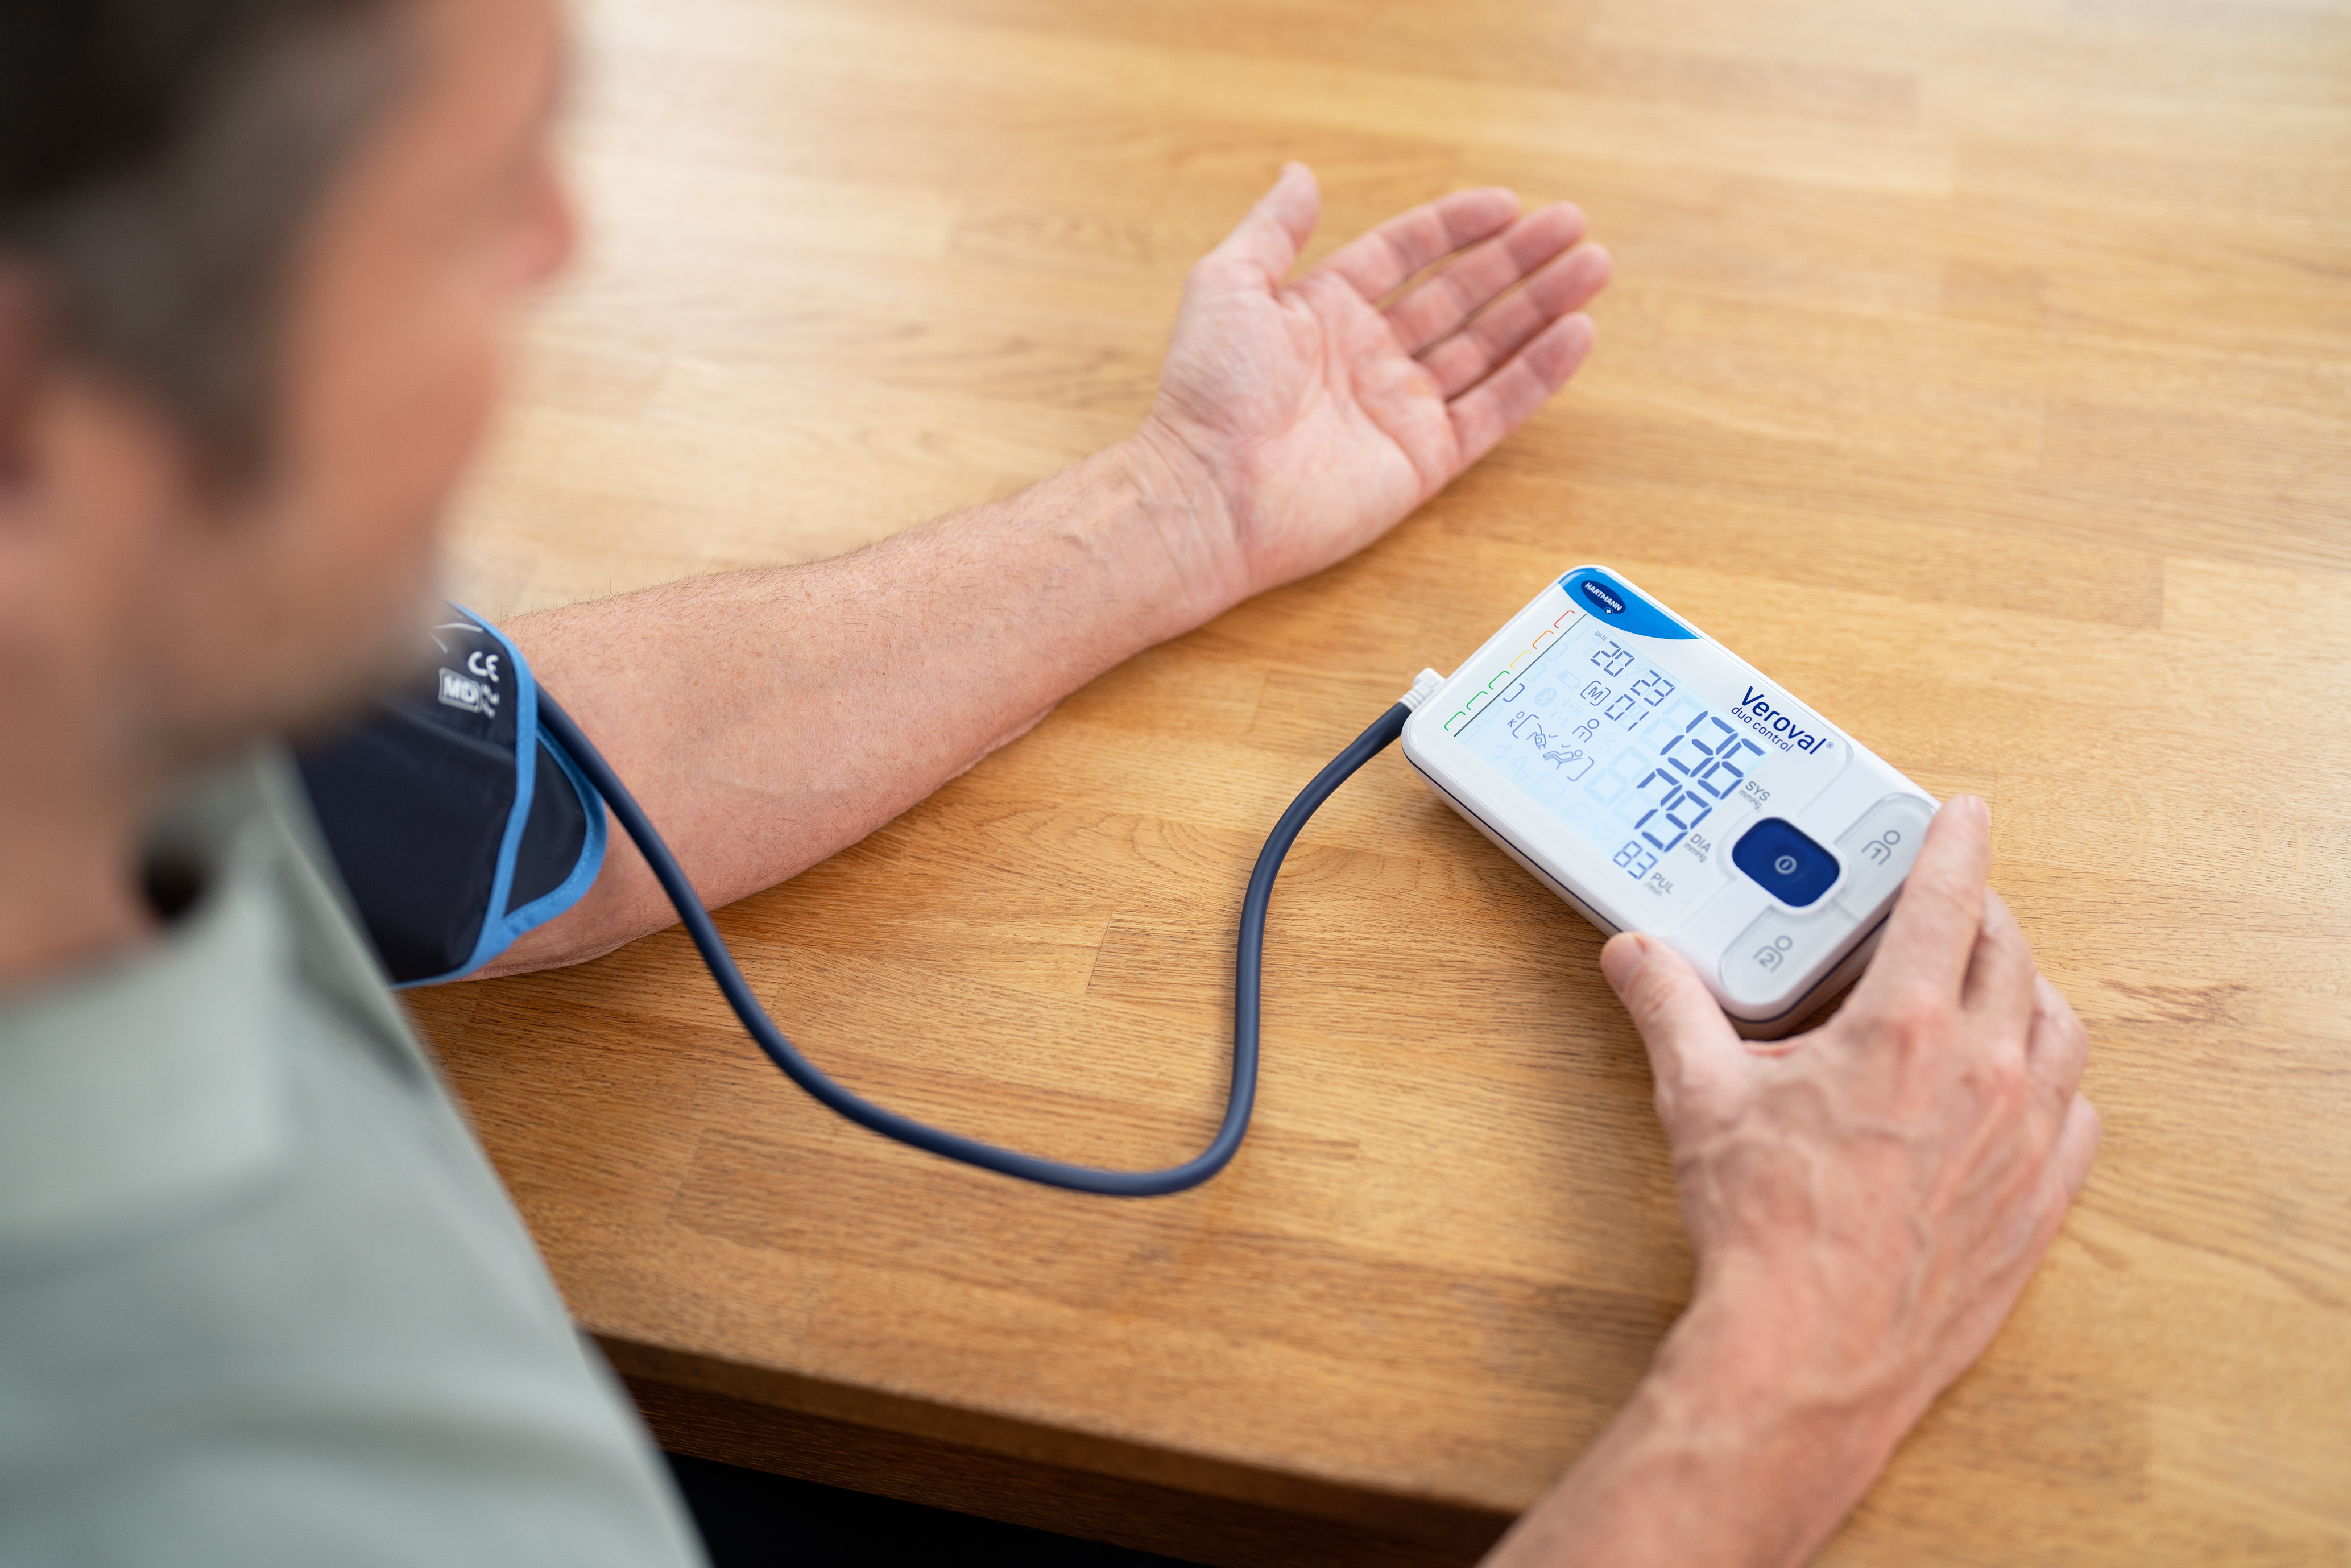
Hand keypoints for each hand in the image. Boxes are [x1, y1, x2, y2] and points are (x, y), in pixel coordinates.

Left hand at [1137, 162, 1610, 600]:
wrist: (1210, 492)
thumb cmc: (1208, 392)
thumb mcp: (1228, 284)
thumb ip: (1273, 230)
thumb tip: (1300, 174)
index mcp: (1325, 311)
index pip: (1406, 255)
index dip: (1456, 227)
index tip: (1507, 203)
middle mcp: (1369, 357)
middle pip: (1461, 297)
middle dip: (1519, 261)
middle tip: (1574, 227)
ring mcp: (1400, 409)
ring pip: (1488, 347)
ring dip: (1542, 307)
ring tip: (1594, 266)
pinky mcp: (1423, 460)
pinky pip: (1493, 410)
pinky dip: (1537, 374)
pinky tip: (1577, 334)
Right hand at [1600, 798, 2099, 1505]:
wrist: (1811, 1347)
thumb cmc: (1764, 1227)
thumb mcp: (1700, 1099)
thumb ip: (1670, 1010)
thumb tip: (1635, 955)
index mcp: (1904, 1030)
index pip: (1948, 902)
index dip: (1956, 846)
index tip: (1965, 817)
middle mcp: (1981, 1072)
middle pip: (2010, 955)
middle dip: (1984, 914)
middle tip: (1955, 903)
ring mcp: (2022, 1139)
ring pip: (2056, 1028)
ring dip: (2028, 991)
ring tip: (1992, 985)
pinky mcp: (2039, 1202)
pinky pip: (2076, 1113)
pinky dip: (2055, 1080)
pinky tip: (2023, 1083)